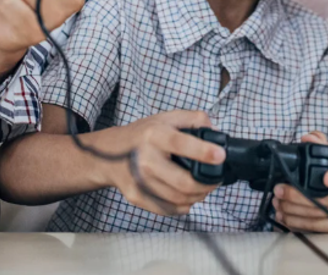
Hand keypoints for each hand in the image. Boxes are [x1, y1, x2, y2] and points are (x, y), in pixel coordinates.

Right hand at [103, 110, 224, 216]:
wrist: (107, 154)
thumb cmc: (142, 135)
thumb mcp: (167, 117)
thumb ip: (194, 119)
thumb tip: (216, 134)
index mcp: (154, 135)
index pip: (180, 144)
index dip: (203, 152)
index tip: (220, 156)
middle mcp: (145, 159)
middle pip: (183, 182)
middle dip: (207, 184)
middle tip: (216, 180)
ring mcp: (140, 181)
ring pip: (179, 199)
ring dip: (198, 196)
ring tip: (203, 188)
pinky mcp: (137, 197)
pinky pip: (168, 209)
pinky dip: (184, 205)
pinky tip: (187, 196)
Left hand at [272, 132, 327, 231]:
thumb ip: (318, 142)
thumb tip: (308, 138)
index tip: (326, 179)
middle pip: (324, 199)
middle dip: (296, 196)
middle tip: (278, 191)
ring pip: (316, 215)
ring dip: (292, 210)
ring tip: (277, 203)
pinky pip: (315, 228)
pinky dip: (296, 223)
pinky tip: (283, 216)